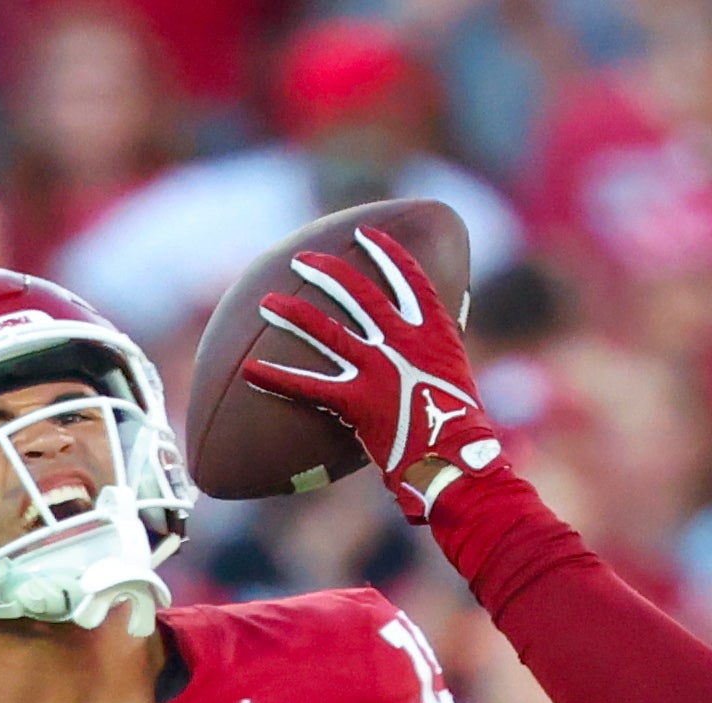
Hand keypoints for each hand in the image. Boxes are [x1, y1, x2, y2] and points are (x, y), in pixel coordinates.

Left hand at [242, 225, 504, 521]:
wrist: (457, 459)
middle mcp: (403, 342)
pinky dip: (278, 379)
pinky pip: (309, 385)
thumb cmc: (461, 428)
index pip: (409, 279)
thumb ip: (433, 358)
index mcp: (434, 332)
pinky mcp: (358, 400)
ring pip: (326, 331)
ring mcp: (379, 369)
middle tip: (304, 260)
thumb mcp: (456, 378)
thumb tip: (425, 352)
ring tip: (267, 302)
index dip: (386, 253)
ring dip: (293, 314)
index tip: (367, 234)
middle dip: (328, 271)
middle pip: (359, 294)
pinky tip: (251, 372)